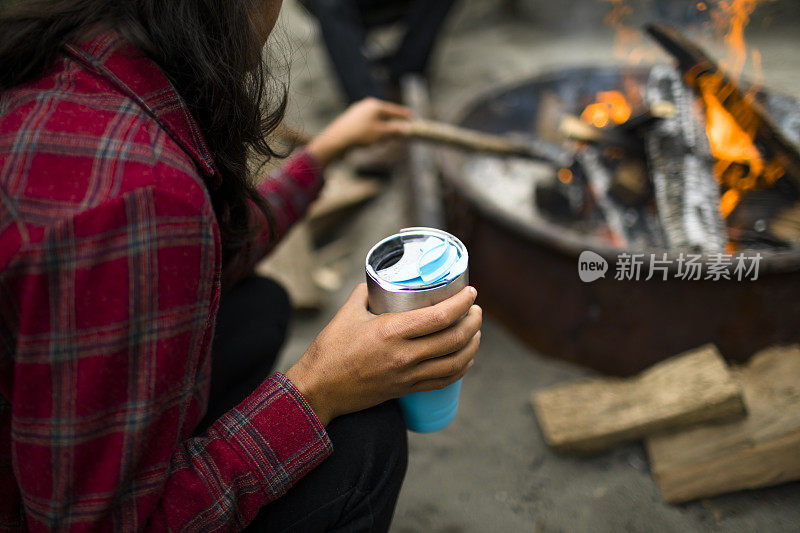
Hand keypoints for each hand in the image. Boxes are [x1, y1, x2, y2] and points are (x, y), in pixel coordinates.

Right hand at [285, 284, 481, 425]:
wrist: (319, 390)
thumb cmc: (330, 350)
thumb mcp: (347, 314)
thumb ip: (365, 293)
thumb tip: (378, 280)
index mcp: (391, 331)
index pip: (440, 316)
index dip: (462, 303)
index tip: (471, 293)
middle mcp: (404, 355)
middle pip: (454, 339)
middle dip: (473, 322)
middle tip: (476, 310)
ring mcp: (408, 375)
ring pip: (455, 362)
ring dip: (472, 345)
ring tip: (475, 331)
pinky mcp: (406, 389)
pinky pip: (443, 380)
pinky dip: (461, 368)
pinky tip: (466, 358)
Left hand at [305, 98, 411, 165]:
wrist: (337, 140)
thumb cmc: (360, 135)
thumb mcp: (381, 133)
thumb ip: (395, 130)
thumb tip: (407, 129)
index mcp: (375, 105)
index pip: (393, 110)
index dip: (403, 114)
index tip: (412, 116)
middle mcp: (366, 105)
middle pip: (384, 115)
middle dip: (393, 124)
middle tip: (400, 132)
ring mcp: (357, 112)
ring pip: (375, 121)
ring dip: (383, 130)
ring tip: (386, 140)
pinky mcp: (351, 120)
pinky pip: (367, 124)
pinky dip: (374, 131)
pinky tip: (373, 141)